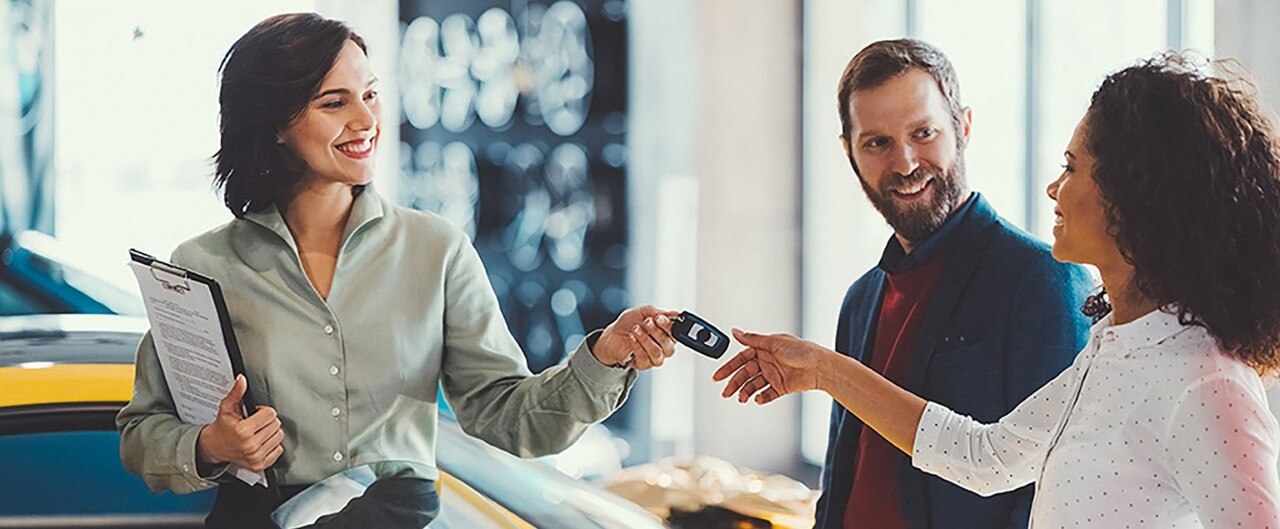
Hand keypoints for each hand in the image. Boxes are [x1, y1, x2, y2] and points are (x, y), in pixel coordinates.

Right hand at [195, 374, 283, 471]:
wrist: (213, 448)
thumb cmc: (222, 428)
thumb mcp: (227, 408)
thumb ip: (236, 393)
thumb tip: (241, 380)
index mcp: (243, 431)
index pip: (270, 414)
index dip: (263, 411)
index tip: (254, 414)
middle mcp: (250, 446)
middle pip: (276, 425)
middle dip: (267, 421)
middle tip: (255, 423)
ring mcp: (255, 457)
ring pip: (279, 437)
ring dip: (271, 433)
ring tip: (258, 432)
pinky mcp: (259, 465)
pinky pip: (278, 450)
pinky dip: (272, 446)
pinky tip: (261, 442)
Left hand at [593, 305, 680, 369]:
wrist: (613, 334)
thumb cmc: (629, 323)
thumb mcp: (643, 312)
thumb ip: (659, 313)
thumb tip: (675, 314)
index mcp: (667, 334)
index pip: (675, 333)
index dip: (668, 326)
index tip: (659, 318)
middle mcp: (664, 347)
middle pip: (668, 345)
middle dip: (656, 332)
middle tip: (646, 322)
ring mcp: (654, 357)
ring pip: (656, 352)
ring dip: (645, 339)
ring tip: (636, 329)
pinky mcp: (643, 364)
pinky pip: (644, 358)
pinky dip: (637, 346)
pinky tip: (632, 338)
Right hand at [713, 328, 835, 403]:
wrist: (820, 367)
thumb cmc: (802, 350)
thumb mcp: (774, 342)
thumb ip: (752, 339)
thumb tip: (735, 331)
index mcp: (764, 349)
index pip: (741, 359)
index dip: (729, 367)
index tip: (718, 376)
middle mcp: (767, 362)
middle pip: (745, 374)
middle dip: (734, 383)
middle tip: (725, 392)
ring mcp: (773, 375)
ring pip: (754, 385)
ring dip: (746, 392)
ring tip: (741, 398)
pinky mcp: (781, 387)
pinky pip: (767, 394)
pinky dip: (760, 397)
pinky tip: (756, 399)